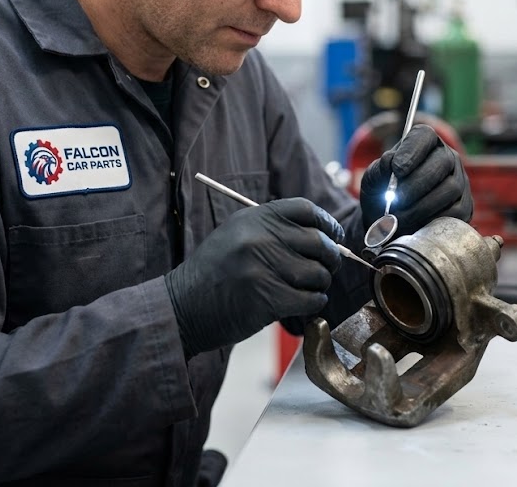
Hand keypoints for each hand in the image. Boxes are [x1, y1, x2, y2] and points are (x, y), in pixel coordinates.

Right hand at [164, 198, 343, 356]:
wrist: (183, 306)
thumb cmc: (213, 273)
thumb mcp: (236, 234)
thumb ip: (272, 228)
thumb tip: (322, 234)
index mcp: (254, 218)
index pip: (306, 210)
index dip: (327, 223)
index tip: (333, 235)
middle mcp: (260, 238)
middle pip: (319, 241)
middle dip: (331, 257)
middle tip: (328, 267)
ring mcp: (264, 267)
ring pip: (318, 272)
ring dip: (321, 283)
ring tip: (310, 288)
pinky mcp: (269, 298)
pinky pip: (311, 298)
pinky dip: (314, 302)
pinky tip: (304, 303)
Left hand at [360, 124, 472, 235]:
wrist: (387, 220)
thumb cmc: (381, 192)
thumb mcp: (374, 179)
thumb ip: (380, 168)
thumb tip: (390, 162)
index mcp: (424, 142)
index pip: (424, 135)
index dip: (412, 151)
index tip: (396, 170)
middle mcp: (447, 157)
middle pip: (442, 162)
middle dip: (416, 184)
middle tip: (394, 200)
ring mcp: (459, 182)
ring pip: (450, 188)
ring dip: (421, 206)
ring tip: (399, 217)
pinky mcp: (464, 207)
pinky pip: (455, 212)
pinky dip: (432, 220)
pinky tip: (414, 225)